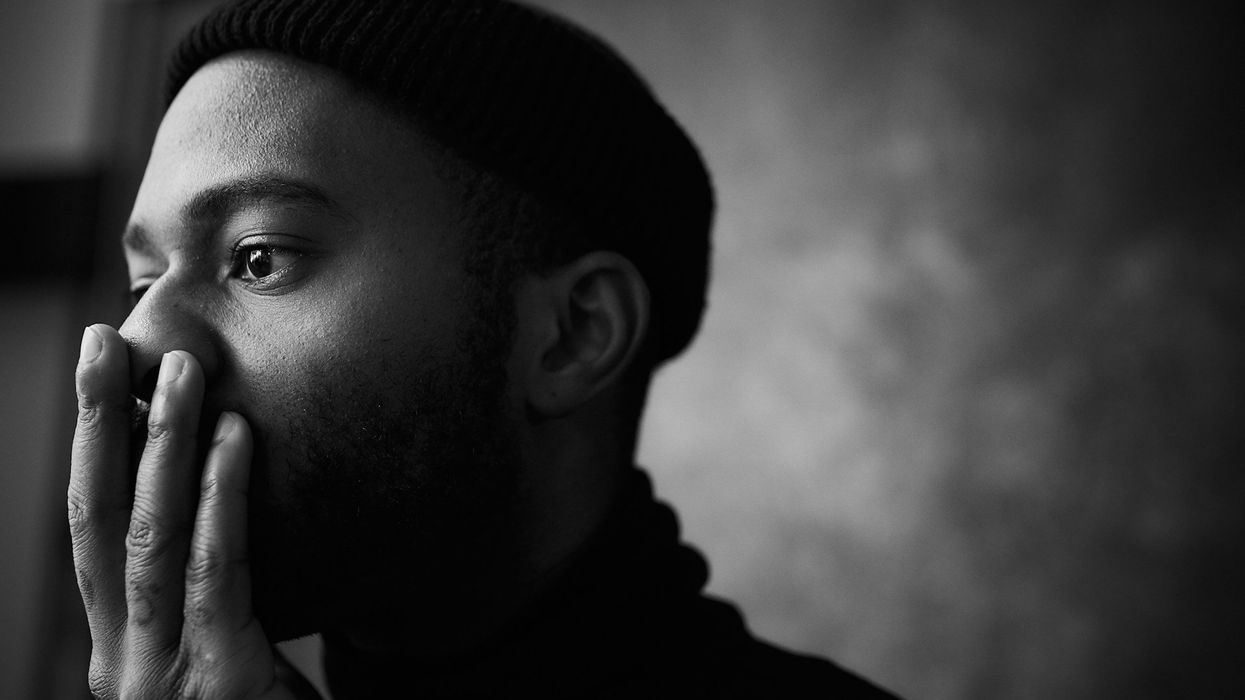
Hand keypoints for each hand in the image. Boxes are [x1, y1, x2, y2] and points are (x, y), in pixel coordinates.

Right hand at [69, 324, 314, 698]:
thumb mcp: (221, 654)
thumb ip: (208, 596)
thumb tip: (221, 502)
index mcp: (121, 644)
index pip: (94, 528)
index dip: (94, 450)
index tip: (106, 378)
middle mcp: (121, 654)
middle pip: (94, 517)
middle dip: (94, 425)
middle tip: (102, 342)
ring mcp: (158, 670)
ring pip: (146, 533)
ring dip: (159, 442)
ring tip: (178, 367)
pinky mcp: (215, 678)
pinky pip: (216, 569)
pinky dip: (224, 495)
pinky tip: (234, 437)